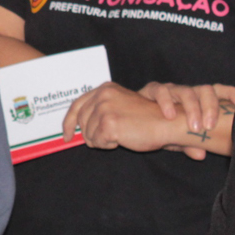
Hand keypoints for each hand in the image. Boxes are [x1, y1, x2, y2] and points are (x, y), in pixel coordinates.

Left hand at [63, 83, 178, 153]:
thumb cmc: (146, 120)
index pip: (77, 106)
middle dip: (92, 135)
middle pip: (82, 123)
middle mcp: (102, 95)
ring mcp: (104, 108)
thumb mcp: (119, 107)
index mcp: (105, 88)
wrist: (167, 124)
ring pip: (89, 135)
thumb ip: (99, 110)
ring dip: (103, 141)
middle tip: (111, 138)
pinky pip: (98, 143)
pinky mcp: (108, 123)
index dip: (69, 123)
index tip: (66, 136)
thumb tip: (76, 127)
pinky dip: (109, 145)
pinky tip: (123, 139)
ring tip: (122, 135)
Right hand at [139, 82, 234, 136]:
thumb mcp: (179, 139)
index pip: (219, 91)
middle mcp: (188, 93)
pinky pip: (161, 90)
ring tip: (193, 126)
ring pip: (186, 90)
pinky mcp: (152, 90)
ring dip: (192, 108)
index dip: (231, 94)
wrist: (134, 121)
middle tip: (209, 126)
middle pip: (205, 90)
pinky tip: (169, 115)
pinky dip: (167, 102)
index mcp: (199, 101)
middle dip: (210, 107)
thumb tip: (201, 155)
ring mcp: (171, 90)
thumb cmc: (162, 128)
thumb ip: (189, 143)